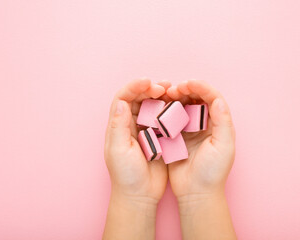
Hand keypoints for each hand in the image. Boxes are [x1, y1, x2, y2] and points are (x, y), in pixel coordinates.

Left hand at [103, 78, 171, 239]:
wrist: (140, 194)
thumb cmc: (125, 175)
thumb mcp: (119, 151)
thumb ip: (118, 126)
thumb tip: (121, 101)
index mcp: (119, 125)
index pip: (123, 98)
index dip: (134, 87)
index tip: (147, 82)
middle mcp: (131, 124)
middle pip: (139, 98)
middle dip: (150, 88)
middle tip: (164, 86)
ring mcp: (146, 129)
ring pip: (153, 106)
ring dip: (162, 97)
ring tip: (173, 90)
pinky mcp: (159, 136)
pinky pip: (165, 118)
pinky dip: (171, 110)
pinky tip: (180, 106)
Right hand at [166, 80, 235, 239]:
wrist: (195, 193)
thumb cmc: (213, 172)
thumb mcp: (223, 147)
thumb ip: (223, 123)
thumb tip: (218, 100)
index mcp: (218, 124)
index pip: (212, 98)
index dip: (201, 87)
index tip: (188, 83)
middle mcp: (204, 123)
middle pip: (196, 98)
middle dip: (187, 89)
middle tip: (175, 88)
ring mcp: (189, 129)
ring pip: (182, 106)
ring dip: (175, 97)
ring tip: (166, 94)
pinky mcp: (175, 136)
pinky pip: (170, 118)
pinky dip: (165, 109)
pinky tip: (159, 106)